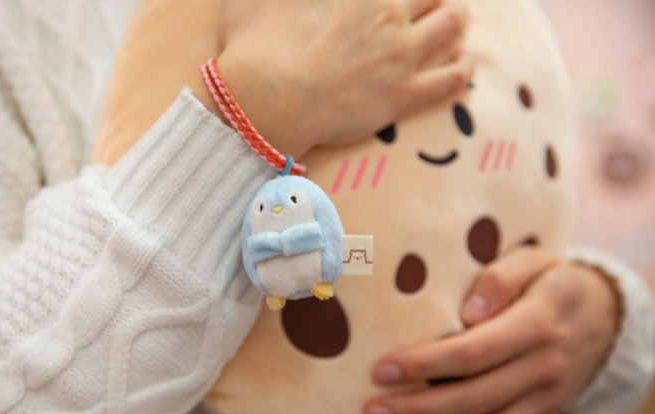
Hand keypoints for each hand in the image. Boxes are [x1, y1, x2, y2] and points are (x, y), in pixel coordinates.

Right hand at [196, 0, 472, 157]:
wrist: (265, 100)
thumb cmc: (254, 46)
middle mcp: (388, 10)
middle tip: (429, 1)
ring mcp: (401, 52)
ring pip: (452, 23)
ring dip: (454, 20)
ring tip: (450, 25)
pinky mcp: (404, 94)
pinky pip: (453, 78)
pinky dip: (463, 68)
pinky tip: (461, 65)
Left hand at [364, 247, 622, 413]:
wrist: (605, 318)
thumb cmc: (550, 283)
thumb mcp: (532, 261)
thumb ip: (500, 277)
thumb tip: (468, 311)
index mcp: (537, 324)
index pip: (474, 352)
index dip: (425, 364)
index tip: (382, 369)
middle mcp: (543, 369)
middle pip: (475, 400)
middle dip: (418, 410)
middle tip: (372, 412)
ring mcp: (545, 402)